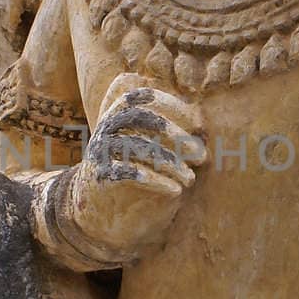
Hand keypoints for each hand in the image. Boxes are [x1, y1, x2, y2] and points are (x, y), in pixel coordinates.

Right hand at [65, 74, 205, 263]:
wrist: (95, 202)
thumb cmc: (131, 168)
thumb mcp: (146, 143)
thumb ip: (166, 130)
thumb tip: (202, 129)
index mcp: (118, 113)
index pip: (142, 96)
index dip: (171, 104)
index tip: (197, 123)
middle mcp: (107, 127)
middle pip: (141, 117)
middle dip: (175, 134)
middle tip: (200, 155)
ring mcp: (101, 150)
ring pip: (139, 147)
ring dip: (171, 163)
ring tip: (190, 179)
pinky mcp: (100, 175)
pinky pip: (130, 173)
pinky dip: (157, 181)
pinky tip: (176, 190)